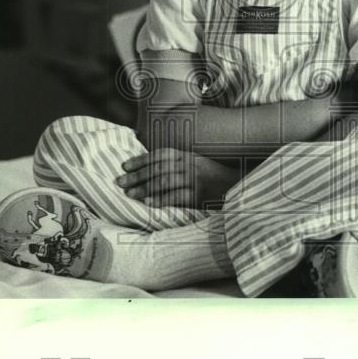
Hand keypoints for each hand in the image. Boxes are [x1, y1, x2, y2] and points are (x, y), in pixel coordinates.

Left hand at [115, 148, 238, 207]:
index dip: (140, 160)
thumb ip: (178, 163)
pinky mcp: (199, 194)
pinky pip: (176, 196)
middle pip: (157, 169)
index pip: (159, 155)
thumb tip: (152, 168)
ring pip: (164, 182)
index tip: (124, 166)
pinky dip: (161, 199)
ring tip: (129, 194)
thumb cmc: (214, 176)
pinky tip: (148, 203)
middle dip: (136, 175)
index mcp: (187, 155)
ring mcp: (194, 179)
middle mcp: (189, 164)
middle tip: (119, 182)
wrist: (237, 186)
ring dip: (144, 188)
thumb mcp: (197, 163)